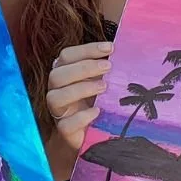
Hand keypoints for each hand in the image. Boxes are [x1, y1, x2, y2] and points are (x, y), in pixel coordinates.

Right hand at [47, 41, 113, 158]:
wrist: (91, 134)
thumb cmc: (96, 101)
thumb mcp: (100, 81)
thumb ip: (104, 68)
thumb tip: (124, 52)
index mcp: (63, 74)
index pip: (66, 56)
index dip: (86, 49)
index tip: (110, 47)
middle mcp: (56, 91)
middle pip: (57, 75)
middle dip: (84, 68)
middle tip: (108, 66)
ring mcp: (58, 111)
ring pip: (56, 97)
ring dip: (81, 89)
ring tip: (104, 87)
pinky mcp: (64, 131)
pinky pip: (66, 124)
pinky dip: (82, 116)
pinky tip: (97, 111)